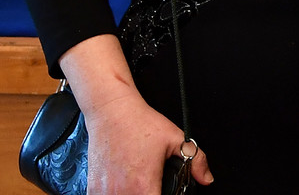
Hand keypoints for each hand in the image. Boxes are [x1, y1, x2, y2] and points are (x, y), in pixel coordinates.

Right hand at [83, 91, 214, 193]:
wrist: (112, 111)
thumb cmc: (140, 122)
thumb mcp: (176, 138)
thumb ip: (196, 160)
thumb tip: (206, 178)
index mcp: (143, 185)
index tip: (163, 192)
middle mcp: (121, 192)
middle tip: (154, 187)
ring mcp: (104, 192)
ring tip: (138, 186)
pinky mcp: (92, 188)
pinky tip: (122, 187)